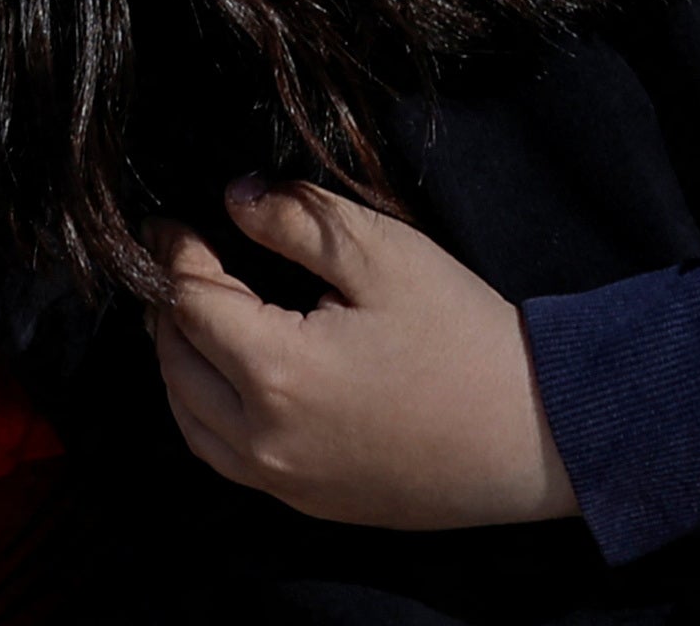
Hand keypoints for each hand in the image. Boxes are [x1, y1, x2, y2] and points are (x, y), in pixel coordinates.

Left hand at [150, 180, 577, 531]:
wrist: (534, 435)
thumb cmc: (464, 338)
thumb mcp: (383, 255)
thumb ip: (296, 219)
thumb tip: (234, 198)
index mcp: (276, 372)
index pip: (191, 302)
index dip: (173, 253)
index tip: (166, 221)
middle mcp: (264, 440)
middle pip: (176, 364)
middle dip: (167, 308)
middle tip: (176, 262)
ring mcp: (284, 482)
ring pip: (190, 422)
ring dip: (178, 363)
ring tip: (190, 315)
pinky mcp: (310, 502)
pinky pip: (226, 459)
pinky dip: (205, 413)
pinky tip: (227, 379)